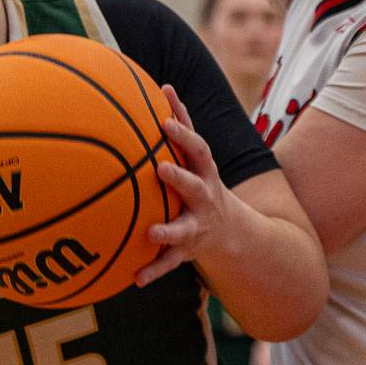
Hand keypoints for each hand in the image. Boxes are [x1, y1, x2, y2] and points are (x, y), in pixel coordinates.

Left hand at [136, 85, 248, 286]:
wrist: (230, 231)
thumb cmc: (202, 182)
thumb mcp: (198, 158)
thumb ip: (181, 127)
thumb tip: (163, 84)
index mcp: (205, 173)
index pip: (198, 149)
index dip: (184, 133)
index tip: (165, 119)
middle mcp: (205, 198)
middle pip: (196, 185)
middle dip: (180, 178)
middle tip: (160, 168)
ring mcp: (198, 225)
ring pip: (184, 228)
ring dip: (169, 230)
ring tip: (151, 232)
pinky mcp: (188, 250)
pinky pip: (169, 262)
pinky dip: (153, 271)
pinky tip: (135, 280)